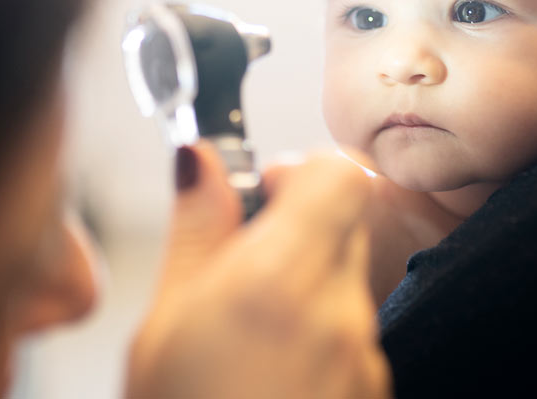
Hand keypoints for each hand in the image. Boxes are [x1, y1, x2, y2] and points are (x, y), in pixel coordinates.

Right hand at [126, 144, 390, 398]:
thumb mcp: (164, 325)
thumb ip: (195, 230)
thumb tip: (199, 161)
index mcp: (282, 281)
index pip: (339, 175)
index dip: (300, 169)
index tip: (263, 189)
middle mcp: (339, 314)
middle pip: (346, 223)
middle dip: (298, 225)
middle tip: (243, 259)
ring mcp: (364, 358)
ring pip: (347, 280)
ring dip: (306, 282)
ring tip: (247, 331)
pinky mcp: (372, 390)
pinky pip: (353, 334)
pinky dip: (318, 332)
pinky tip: (268, 370)